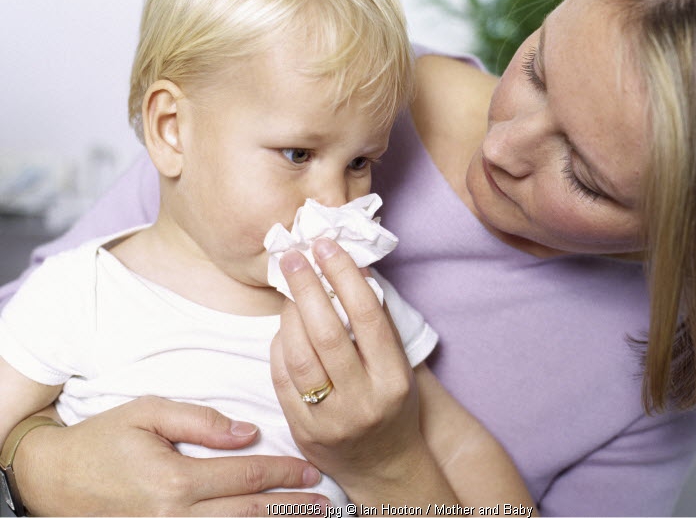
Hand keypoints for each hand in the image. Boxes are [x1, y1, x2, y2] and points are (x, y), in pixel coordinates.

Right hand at [14, 397, 327, 515]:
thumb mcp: (147, 412)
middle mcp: (175, 515)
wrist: (53, 479)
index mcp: (176, 479)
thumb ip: (200, 419)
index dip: (284, 473)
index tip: (312, 470)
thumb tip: (248, 431)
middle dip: (291, 508)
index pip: (246, 476)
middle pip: (249, 513)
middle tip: (326, 504)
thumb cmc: (102, 439)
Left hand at [271, 238, 430, 500]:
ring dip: (289, 314)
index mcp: (393, 380)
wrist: (385, 465)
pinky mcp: (303, 430)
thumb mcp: (400, 367)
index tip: (328, 246)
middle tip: (294, 256)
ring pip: (299, 356)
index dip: (344, 275)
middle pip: (327, 333)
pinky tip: (284, 326)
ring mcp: (330, 420)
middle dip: (307, 287)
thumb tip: (351, 270)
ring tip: (289, 289)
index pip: (367, 317)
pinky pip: (282, 378)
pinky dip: (279, 346)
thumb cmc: (394, 405)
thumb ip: (378, 325)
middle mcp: (363, 401)